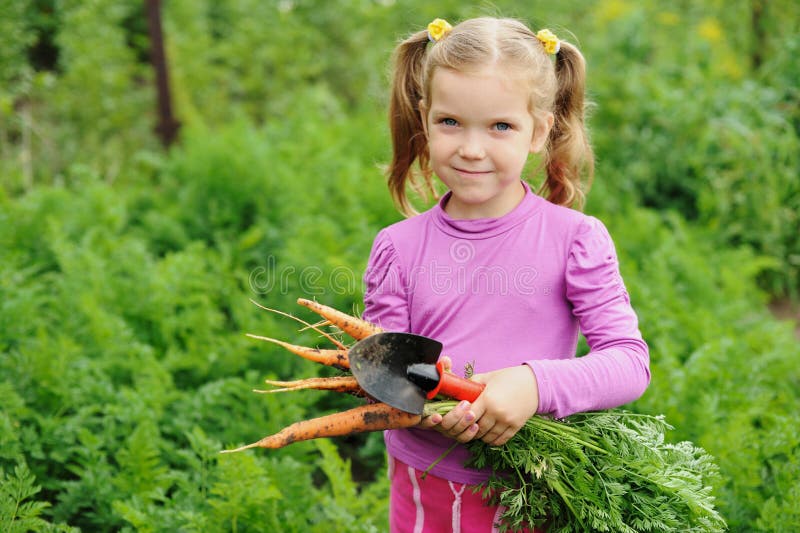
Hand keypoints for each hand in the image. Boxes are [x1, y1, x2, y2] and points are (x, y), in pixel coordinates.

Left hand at [418, 359, 538, 446]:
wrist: (535, 383)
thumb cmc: (510, 377)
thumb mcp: (489, 376)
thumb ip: (473, 384)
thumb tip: (458, 389)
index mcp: (488, 399)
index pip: (468, 415)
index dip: (462, 417)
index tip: (461, 415)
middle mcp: (497, 412)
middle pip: (477, 429)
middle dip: (470, 428)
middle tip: (467, 425)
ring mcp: (507, 421)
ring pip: (487, 437)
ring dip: (480, 435)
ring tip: (478, 429)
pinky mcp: (516, 427)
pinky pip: (500, 440)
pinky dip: (492, 440)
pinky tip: (489, 434)